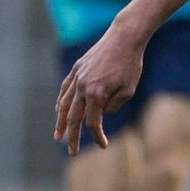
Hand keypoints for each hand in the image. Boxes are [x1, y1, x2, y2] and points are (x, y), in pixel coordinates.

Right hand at [55, 22, 146, 155]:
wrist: (124, 38)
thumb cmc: (131, 65)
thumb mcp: (128, 90)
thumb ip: (113, 106)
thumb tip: (100, 114)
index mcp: (97, 94)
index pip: (93, 122)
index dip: (97, 136)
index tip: (103, 145)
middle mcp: (83, 87)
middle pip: (74, 118)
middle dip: (72, 137)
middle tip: (71, 152)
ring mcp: (77, 77)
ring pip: (65, 104)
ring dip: (61, 122)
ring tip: (58, 135)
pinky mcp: (77, 69)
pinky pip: (65, 89)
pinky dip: (61, 102)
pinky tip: (59, 111)